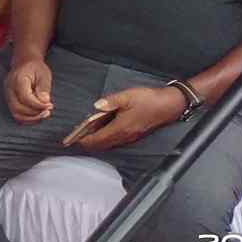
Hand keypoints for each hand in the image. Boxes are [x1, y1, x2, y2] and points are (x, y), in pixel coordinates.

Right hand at [4, 56, 54, 123]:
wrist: (24, 62)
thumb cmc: (35, 67)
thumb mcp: (44, 74)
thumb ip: (44, 88)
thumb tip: (45, 102)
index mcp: (18, 79)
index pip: (25, 98)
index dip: (38, 105)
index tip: (50, 106)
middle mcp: (9, 88)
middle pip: (18, 108)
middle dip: (34, 114)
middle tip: (48, 112)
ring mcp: (7, 95)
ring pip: (16, 113)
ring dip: (31, 118)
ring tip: (43, 114)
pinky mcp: (10, 100)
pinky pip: (16, 113)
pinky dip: (27, 118)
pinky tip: (37, 115)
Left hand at [69, 85, 185, 150]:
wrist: (170, 105)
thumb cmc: (149, 100)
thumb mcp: (127, 96)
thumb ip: (110, 101)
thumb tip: (96, 106)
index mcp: (120, 128)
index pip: (97, 139)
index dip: (84, 140)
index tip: (72, 139)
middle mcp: (124, 136)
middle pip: (102, 145)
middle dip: (88, 143)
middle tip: (75, 137)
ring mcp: (130, 137)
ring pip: (109, 144)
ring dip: (97, 141)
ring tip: (85, 134)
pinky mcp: (135, 135)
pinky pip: (116, 140)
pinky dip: (106, 138)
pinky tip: (102, 129)